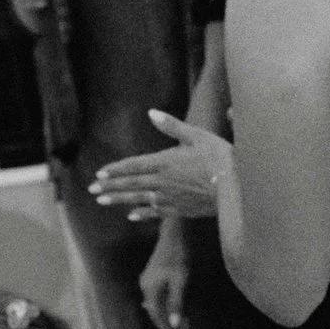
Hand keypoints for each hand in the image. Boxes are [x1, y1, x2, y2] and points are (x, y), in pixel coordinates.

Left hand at [92, 113, 230, 219]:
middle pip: (131, 183)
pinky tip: (131, 216)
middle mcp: (162, 181)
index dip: (115, 169)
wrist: (237, 187)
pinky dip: (142, 213)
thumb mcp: (197, 136)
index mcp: (164, 162)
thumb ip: (172, 126)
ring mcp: (170, 197)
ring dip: (119, 200)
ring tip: (101, 201)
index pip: (133, 166)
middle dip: (110, 185)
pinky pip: (156, 212)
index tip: (99, 173)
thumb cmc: (220, 158)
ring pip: (138, 199)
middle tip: (92, 189)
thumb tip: (151, 112)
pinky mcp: (180, 209)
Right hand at [139, 248, 191, 328]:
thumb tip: (174, 324)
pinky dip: (164, 305)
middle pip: (155, 310)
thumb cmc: (178, 257)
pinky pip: (156, 296)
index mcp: (150, 289)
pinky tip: (167, 308)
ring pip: (156, 303)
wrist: (173, 234)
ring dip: (166, 314)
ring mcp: (147, 280)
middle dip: (167, 323)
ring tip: (177, 325)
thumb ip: (176, 303)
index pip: (158, 315)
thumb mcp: (180, 281)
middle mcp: (145, 286)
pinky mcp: (151, 275)